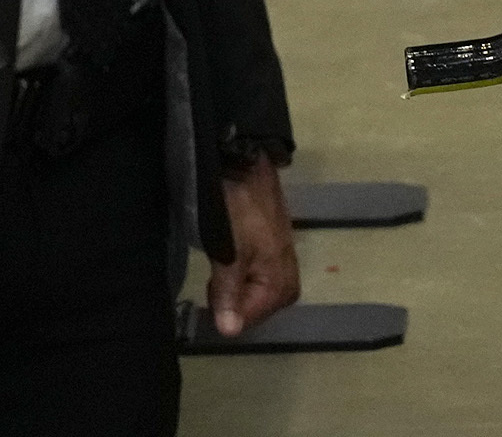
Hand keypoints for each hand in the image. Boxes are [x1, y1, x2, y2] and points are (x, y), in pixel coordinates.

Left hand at [203, 158, 300, 338]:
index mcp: (282, 288)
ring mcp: (282, 268)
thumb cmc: (239, 212)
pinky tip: (231, 250)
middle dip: (227, 294)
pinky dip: (236, 270)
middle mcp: (288, 284)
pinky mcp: (274, 254)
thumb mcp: (230, 255)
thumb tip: (229, 333)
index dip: (221, 305)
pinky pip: (249, 277)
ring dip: (229, 281)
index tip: (213, 281)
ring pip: (245, 294)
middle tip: (221, 263)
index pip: (244, 321)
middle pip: (247, 310)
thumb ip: (228, 296)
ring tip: (224, 253)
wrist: (248, 169)